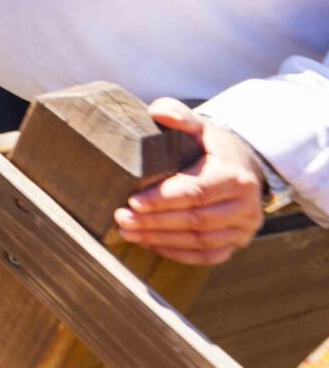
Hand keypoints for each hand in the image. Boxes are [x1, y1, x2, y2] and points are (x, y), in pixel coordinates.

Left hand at [111, 103, 269, 266]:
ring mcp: (244, 228)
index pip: (196, 191)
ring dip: (162, 240)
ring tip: (128, 233)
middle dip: (156, 222)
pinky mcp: (238, 242)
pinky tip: (152, 246)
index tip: (133, 201)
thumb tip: (157, 112)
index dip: (164, 199)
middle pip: (197, 220)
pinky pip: (209, 256)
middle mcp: (246, 206)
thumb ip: (178, 115)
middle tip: (121, 219)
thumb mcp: (200, 126)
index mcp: (235, 176)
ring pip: (202, 241)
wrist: (244, 166)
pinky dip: (179, 254)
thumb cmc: (213, 146)